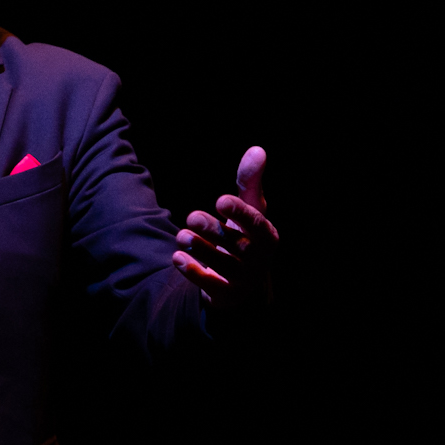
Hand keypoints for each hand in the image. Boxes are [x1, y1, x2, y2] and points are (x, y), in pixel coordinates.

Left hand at [173, 146, 277, 309]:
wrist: (240, 280)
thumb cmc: (245, 235)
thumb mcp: (250, 210)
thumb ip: (250, 182)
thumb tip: (258, 149)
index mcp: (267, 236)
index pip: (257, 224)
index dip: (240, 213)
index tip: (220, 201)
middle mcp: (259, 260)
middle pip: (237, 245)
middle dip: (213, 230)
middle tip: (192, 217)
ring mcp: (243, 280)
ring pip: (222, 266)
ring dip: (200, 249)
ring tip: (181, 236)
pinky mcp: (225, 295)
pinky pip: (210, 286)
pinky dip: (193, 272)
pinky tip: (177, 257)